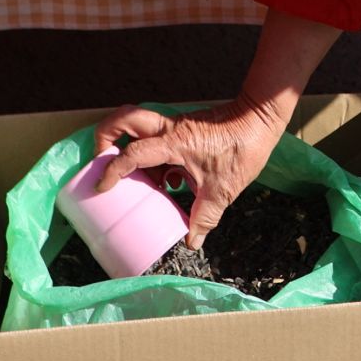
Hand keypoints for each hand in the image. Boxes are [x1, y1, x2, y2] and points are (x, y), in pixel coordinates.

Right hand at [92, 96, 285, 247]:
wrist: (260, 119)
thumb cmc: (243, 148)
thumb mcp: (223, 189)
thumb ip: (205, 217)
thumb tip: (191, 241)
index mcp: (174, 143)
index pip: (133, 153)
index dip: (112, 170)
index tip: (100, 187)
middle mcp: (170, 130)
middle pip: (124, 118)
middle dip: (105, 137)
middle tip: (101, 162)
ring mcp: (177, 128)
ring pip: (139, 124)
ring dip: (128, 146)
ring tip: (131, 178)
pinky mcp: (185, 130)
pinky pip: (157, 138)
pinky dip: (152, 155)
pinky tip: (164, 180)